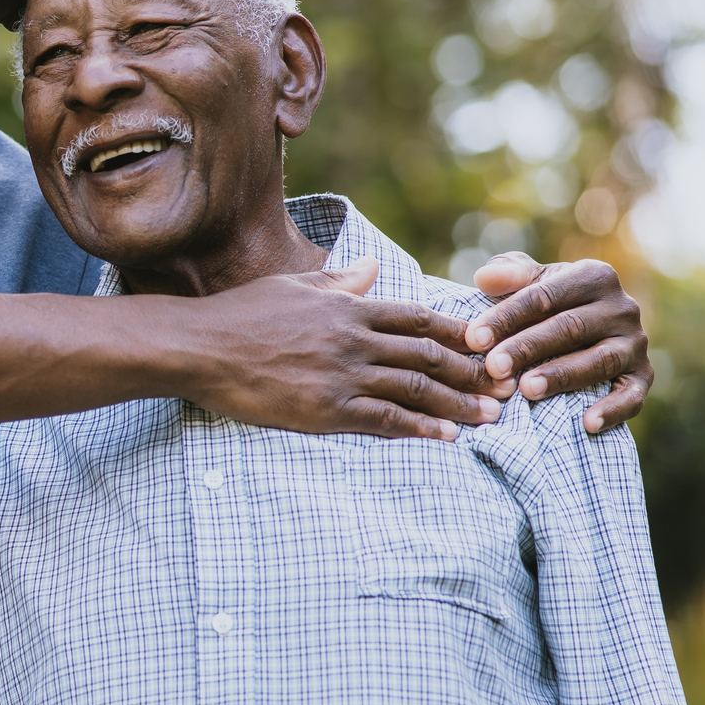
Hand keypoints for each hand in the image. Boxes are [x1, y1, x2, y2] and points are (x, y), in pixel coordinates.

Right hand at [189, 257, 505, 439]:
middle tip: (506, 387)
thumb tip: (372, 267)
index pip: (419, 318)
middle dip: (473, 372)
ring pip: (416, 389)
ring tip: (490, 417)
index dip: (459, 334)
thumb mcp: (293, 286)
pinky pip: (386, 420)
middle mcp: (354, 337)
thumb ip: (338, 281)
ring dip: (459, 404)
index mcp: (348, 306)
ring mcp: (342, 374)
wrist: (198, 347)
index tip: (489, 346)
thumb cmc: (240, 314)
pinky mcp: (326, 409)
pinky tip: (447, 438)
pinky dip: (421, 429)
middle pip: (429, 355)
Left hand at [467, 254, 650, 433]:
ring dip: (562, 376)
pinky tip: (587, 424)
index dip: (507, 317)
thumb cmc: (550, 305)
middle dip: (528, 348)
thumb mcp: (534, 282)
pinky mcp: (643, 376)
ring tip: (526, 390)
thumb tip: (484, 277)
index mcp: (595, 276)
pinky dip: (612, 410)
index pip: (545, 296)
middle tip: (493, 368)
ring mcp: (636, 343)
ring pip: (599, 360)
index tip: (474, 338)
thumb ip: (510, 274)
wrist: (591, 332)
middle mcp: (622, 307)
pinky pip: (633, 396)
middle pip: (571, 328)